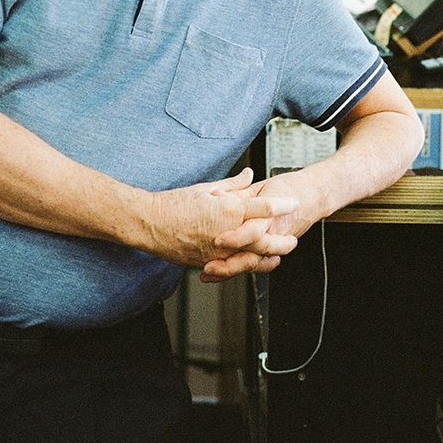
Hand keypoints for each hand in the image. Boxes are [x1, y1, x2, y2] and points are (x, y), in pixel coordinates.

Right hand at [144, 168, 298, 278]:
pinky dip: (246, 265)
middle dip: (282, 240)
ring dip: (268, 257)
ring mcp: (218, 251)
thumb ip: (233, 185)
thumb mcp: (206, 188)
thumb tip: (250, 176)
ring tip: (278, 256)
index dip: (282, 205)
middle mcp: (226, 232)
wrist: (149, 224)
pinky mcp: (208, 262)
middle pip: (264, 239)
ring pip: (251, 258)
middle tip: (293, 239)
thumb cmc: (174, 204)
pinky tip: (253, 264)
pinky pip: (233, 267)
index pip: (264, 207)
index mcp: (227, 209)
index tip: (293, 203)